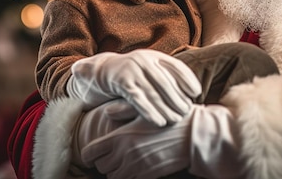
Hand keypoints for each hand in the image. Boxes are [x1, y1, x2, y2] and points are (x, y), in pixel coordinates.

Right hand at [67, 50, 202, 126]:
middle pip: (165, 81)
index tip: (196, 93)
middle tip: (186, 112)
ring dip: (166, 108)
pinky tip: (158, 122)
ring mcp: (131, 69)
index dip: (187, 79)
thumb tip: (190, 95)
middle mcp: (143, 60)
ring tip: (175, 120)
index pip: (176, 66)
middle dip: (177, 98)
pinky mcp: (120, 81)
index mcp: (153, 56)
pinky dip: (149, 111)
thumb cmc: (127, 77)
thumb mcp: (145, 72)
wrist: (97, 72)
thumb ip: (162, 78)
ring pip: (152, 91)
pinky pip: (138, 99)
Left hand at [81, 103, 244, 178]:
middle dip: (104, 161)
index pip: (90, 152)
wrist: (192, 135)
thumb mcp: (146, 110)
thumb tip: (107, 112)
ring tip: (125, 161)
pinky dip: (129, 176)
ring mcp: (136, 167)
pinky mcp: (147, 176)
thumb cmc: (168, 119)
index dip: (89, 154)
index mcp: (120, 136)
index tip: (93, 153)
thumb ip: (124, 110)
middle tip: (112, 155)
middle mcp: (125, 154)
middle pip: (101, 166)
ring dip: (116, 171)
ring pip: (113, 176)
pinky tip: (136, 166)